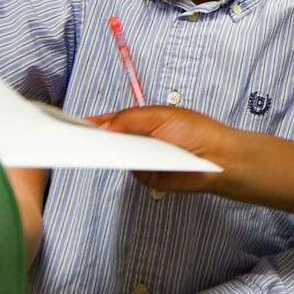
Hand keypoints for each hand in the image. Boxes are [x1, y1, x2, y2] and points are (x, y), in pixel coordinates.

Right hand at [90, 106, 245, 194]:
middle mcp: (140, 141)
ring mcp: (143, 160)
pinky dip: (129, 166)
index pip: (112, 121)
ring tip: (95, 148)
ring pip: (118, 158)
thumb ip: (131, 118)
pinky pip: (132, 172)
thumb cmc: (196, 131)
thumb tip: (104, 126)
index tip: (76, 124)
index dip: (95, 122)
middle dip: (96, 139)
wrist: (218, 158)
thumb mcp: (160, 116)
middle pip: (110, 141)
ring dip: (110, 153)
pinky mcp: (149, 177)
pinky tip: (127, 161)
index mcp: (141, 122)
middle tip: (78, 138)